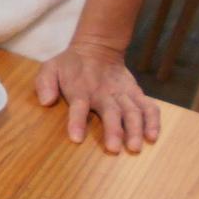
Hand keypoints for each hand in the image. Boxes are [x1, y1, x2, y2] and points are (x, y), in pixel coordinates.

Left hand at [35, 41, 159, 152]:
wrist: (97, 48)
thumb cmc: (69, 65)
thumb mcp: (50, 68)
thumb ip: (45, 84)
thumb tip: (45, 101)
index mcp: (81, 89)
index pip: (78, 106)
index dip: (77, 121)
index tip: (76, 138)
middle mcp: (104, 93)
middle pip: (111, 112)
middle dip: (114, 131)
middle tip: (114, 149)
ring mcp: (122, 93)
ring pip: (133, 111)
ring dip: (135, 129)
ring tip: (135, 148)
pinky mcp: (136, 93)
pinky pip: (148, 107)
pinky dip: (153, 120)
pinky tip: (153, 136)